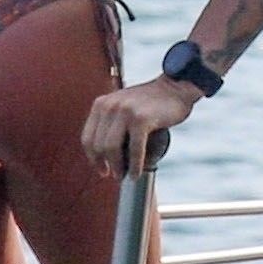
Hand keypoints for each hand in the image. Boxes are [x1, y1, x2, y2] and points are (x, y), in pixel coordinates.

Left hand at [82, 75, 199, 178]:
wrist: (175, 88)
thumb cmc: (151, 103)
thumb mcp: (123, 105)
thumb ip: (111, 122)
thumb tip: (105, 156)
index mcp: (101, 104)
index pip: (88, 138)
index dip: (93, 158)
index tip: (102, 169)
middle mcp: (110, 106)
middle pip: (98, 145)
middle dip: (106, 165)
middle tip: (116, 175)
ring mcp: (125, 111)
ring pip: (112, 149)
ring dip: (118, 167)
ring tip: (125, 175)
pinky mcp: (141, 119)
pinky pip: (134, 149)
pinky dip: (135, 165)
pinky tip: (137, 173)